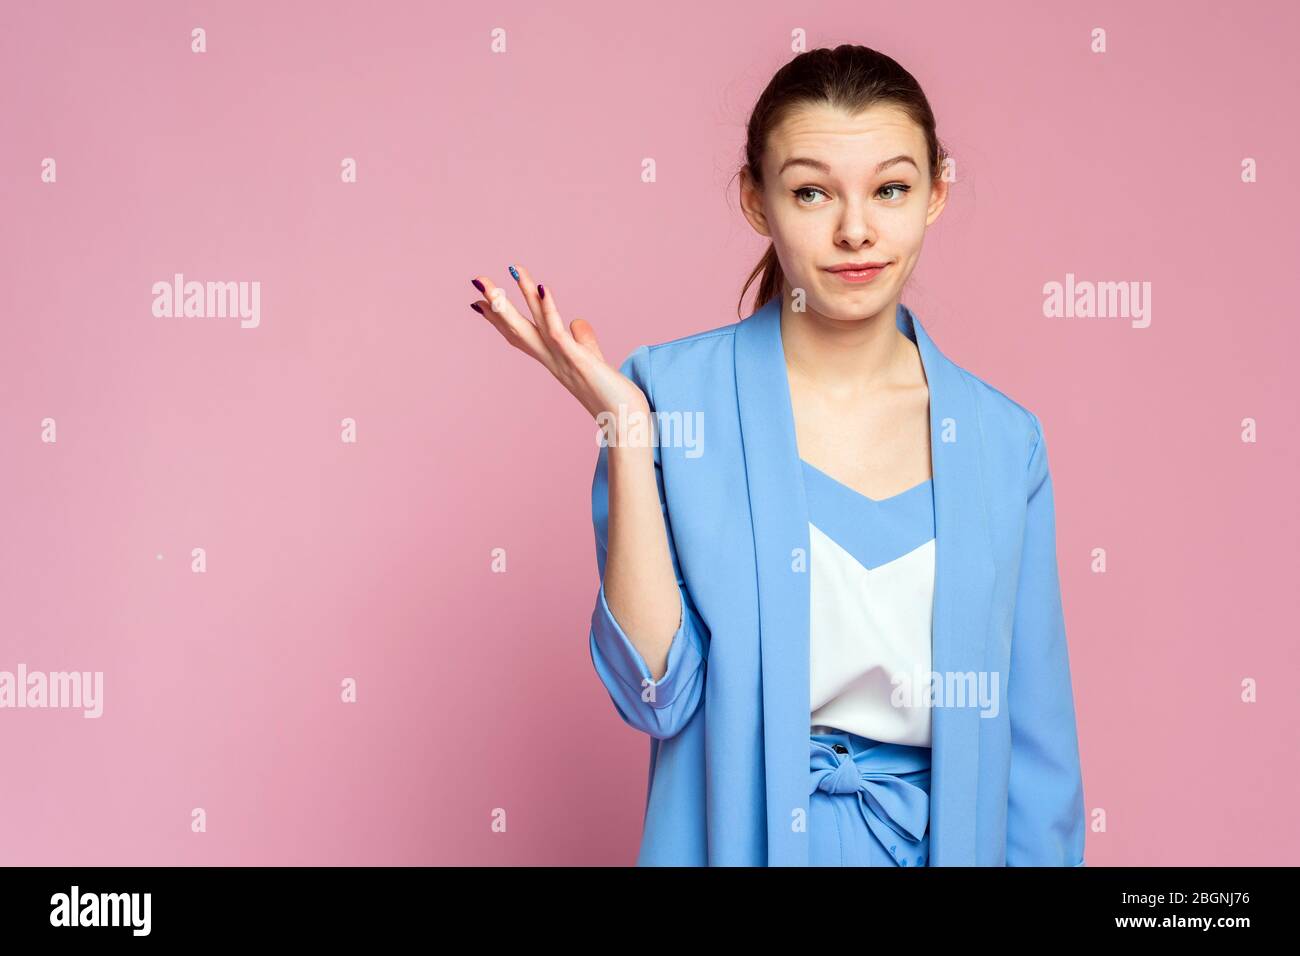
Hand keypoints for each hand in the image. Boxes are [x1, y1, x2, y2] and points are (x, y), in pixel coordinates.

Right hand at [469, 265, 649, 420]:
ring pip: (530, 327)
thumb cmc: (610, 393)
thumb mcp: (592, 358)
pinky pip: (557, 332)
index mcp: (551, 359)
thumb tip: (576, 320)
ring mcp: (561, 361)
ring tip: (502, 275)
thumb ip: (582, 339)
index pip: (520, 335)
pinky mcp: (578, 361)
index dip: (499, 318)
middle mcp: (551, 360)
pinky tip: (543, 287)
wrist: (625, 422)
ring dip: (515, 301)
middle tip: (476, 279)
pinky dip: (549, 309)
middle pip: (516, 328)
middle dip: (495, 303)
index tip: (480, 300)